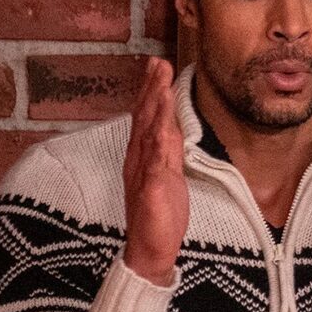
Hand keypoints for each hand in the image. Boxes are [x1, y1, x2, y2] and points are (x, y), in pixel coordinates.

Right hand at [121, 58, 187, 284]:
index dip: (150, 90)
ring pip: (148, 134)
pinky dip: (158, 144)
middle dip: (151, 88)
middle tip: (157, 62)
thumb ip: (168, 152)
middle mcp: (139, 159)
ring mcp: (143, 173)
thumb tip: (172, 129)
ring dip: (154, 108)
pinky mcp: (150, 190)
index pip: (146, 117)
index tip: (156, 66)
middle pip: (144, 118)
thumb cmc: (159, 215)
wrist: (149, 249)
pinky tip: (163, 127)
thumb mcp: (167, 177)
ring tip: (161, 83)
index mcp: (143, 156)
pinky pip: (155, 163)